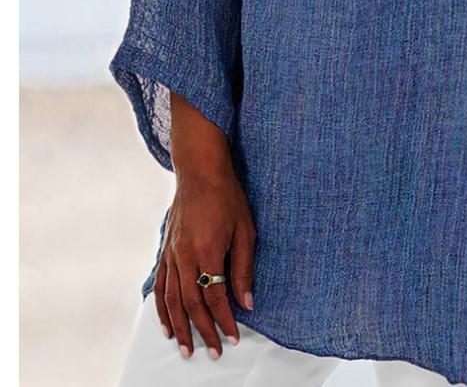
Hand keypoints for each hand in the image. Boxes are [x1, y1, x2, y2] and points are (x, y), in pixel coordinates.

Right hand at [154, 168, 256, 358]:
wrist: (200, 172)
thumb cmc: (227, 197)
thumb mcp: (245, 230)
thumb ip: (244, 268)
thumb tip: (247, 302)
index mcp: (207, 251)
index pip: (215, 297)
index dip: (224, 320)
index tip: (233, 337)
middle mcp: (184, 256)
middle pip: (191, 304)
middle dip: (202, 331)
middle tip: (212, 353)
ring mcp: (171, 254)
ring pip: (172, 300)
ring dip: (179, 327)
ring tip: (186, 349)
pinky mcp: (165, 251)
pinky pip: (160, 286)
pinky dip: (162, 309)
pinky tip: (167, 325)